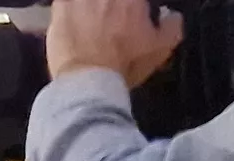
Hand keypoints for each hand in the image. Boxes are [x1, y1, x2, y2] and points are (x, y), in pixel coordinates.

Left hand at [49, 0, 183, 85]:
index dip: (133, 9)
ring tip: (90, 21)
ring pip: (87, 1)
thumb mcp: (159, 50)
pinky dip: (69, 8)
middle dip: (109, 9)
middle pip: (109, 1)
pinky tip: (71, 21)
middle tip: (108, 23)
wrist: (87, 80)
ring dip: (90, 8)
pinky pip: (64, 1)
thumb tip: (172, 16)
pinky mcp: (61, 5)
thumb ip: (171, 28)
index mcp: (133, 0)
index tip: (130, 18)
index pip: (135, 1)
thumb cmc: (125, 65)